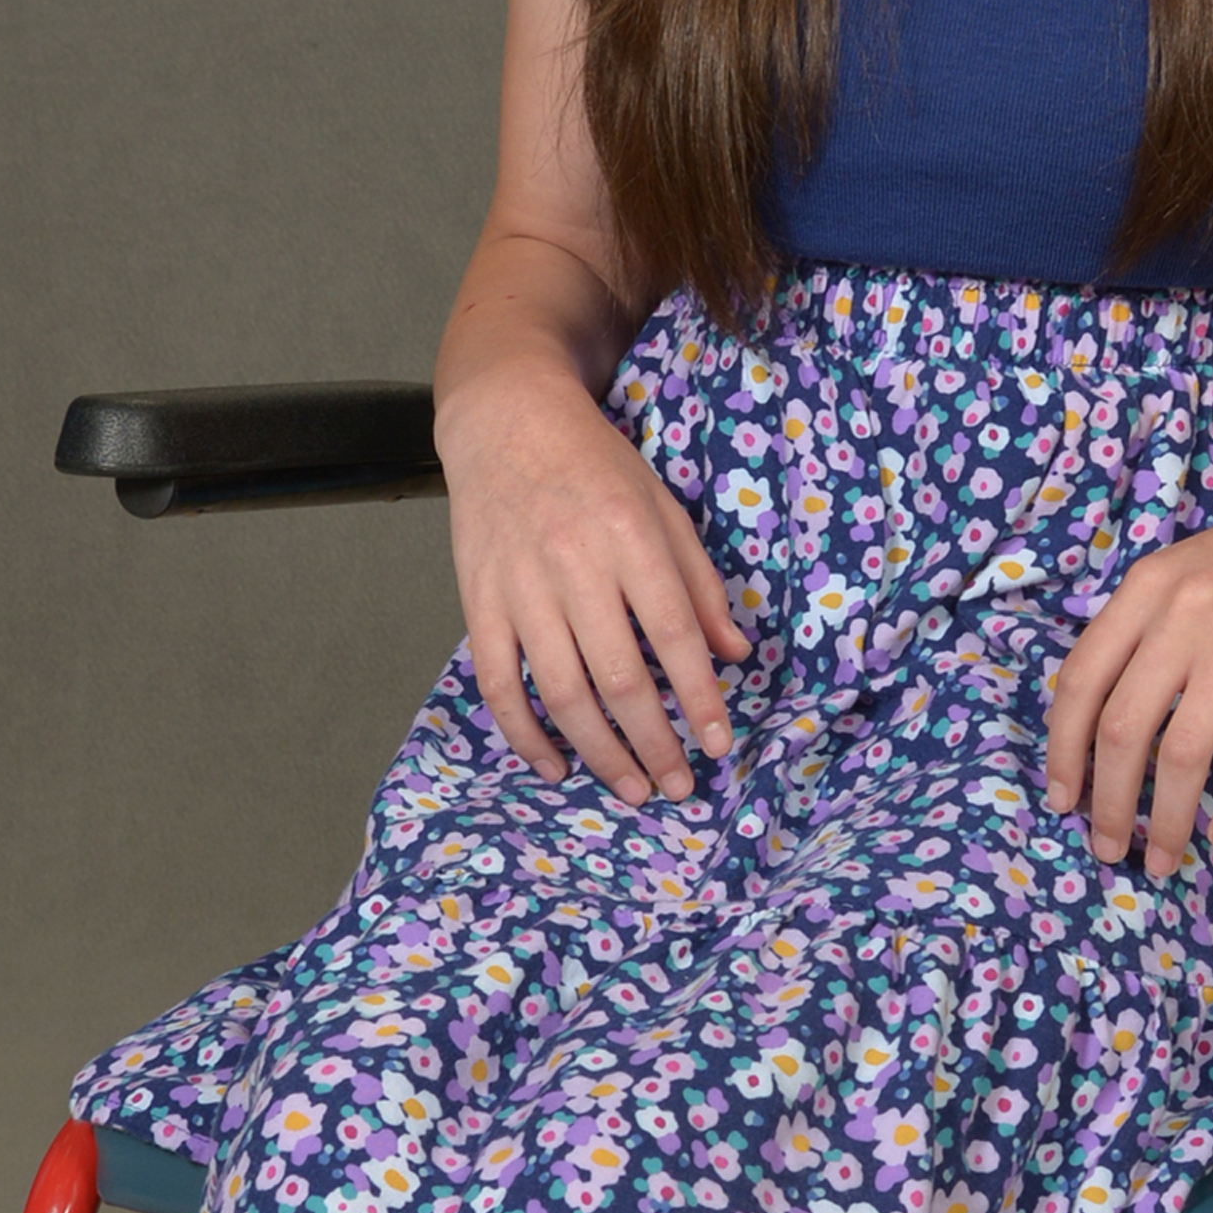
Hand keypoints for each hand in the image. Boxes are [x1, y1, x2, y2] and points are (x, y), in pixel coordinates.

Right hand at [436, 361, 751, 800]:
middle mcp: (576, 566)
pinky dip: (525, 734)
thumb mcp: (663, 505)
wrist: (507, 423)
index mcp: (631, 538)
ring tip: (631, 788)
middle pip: (620, 677)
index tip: (719, 744)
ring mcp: (521, 589)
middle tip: (678, 786)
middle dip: (655, 743)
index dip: (699, 696)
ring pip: (562, 692)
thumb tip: (734, 652)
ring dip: (600, 752)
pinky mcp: (479, 603)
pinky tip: (554, 765)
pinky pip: (499, 684)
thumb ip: (699, 581)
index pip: (674, 635)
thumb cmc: (596, 464)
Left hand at [1042, 452, 1212, 879]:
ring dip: (1167, 820)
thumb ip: (1140, 631)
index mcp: (1144, 591)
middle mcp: (1181, 617)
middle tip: (1106, 848)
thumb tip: (1100, 719)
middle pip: (1122, 729)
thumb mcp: (1182, 573)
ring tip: (1163, 858)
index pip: (1080, 681)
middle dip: (1107, 803)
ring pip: (1183, 755)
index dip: (1061, 749)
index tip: (1061, 799)